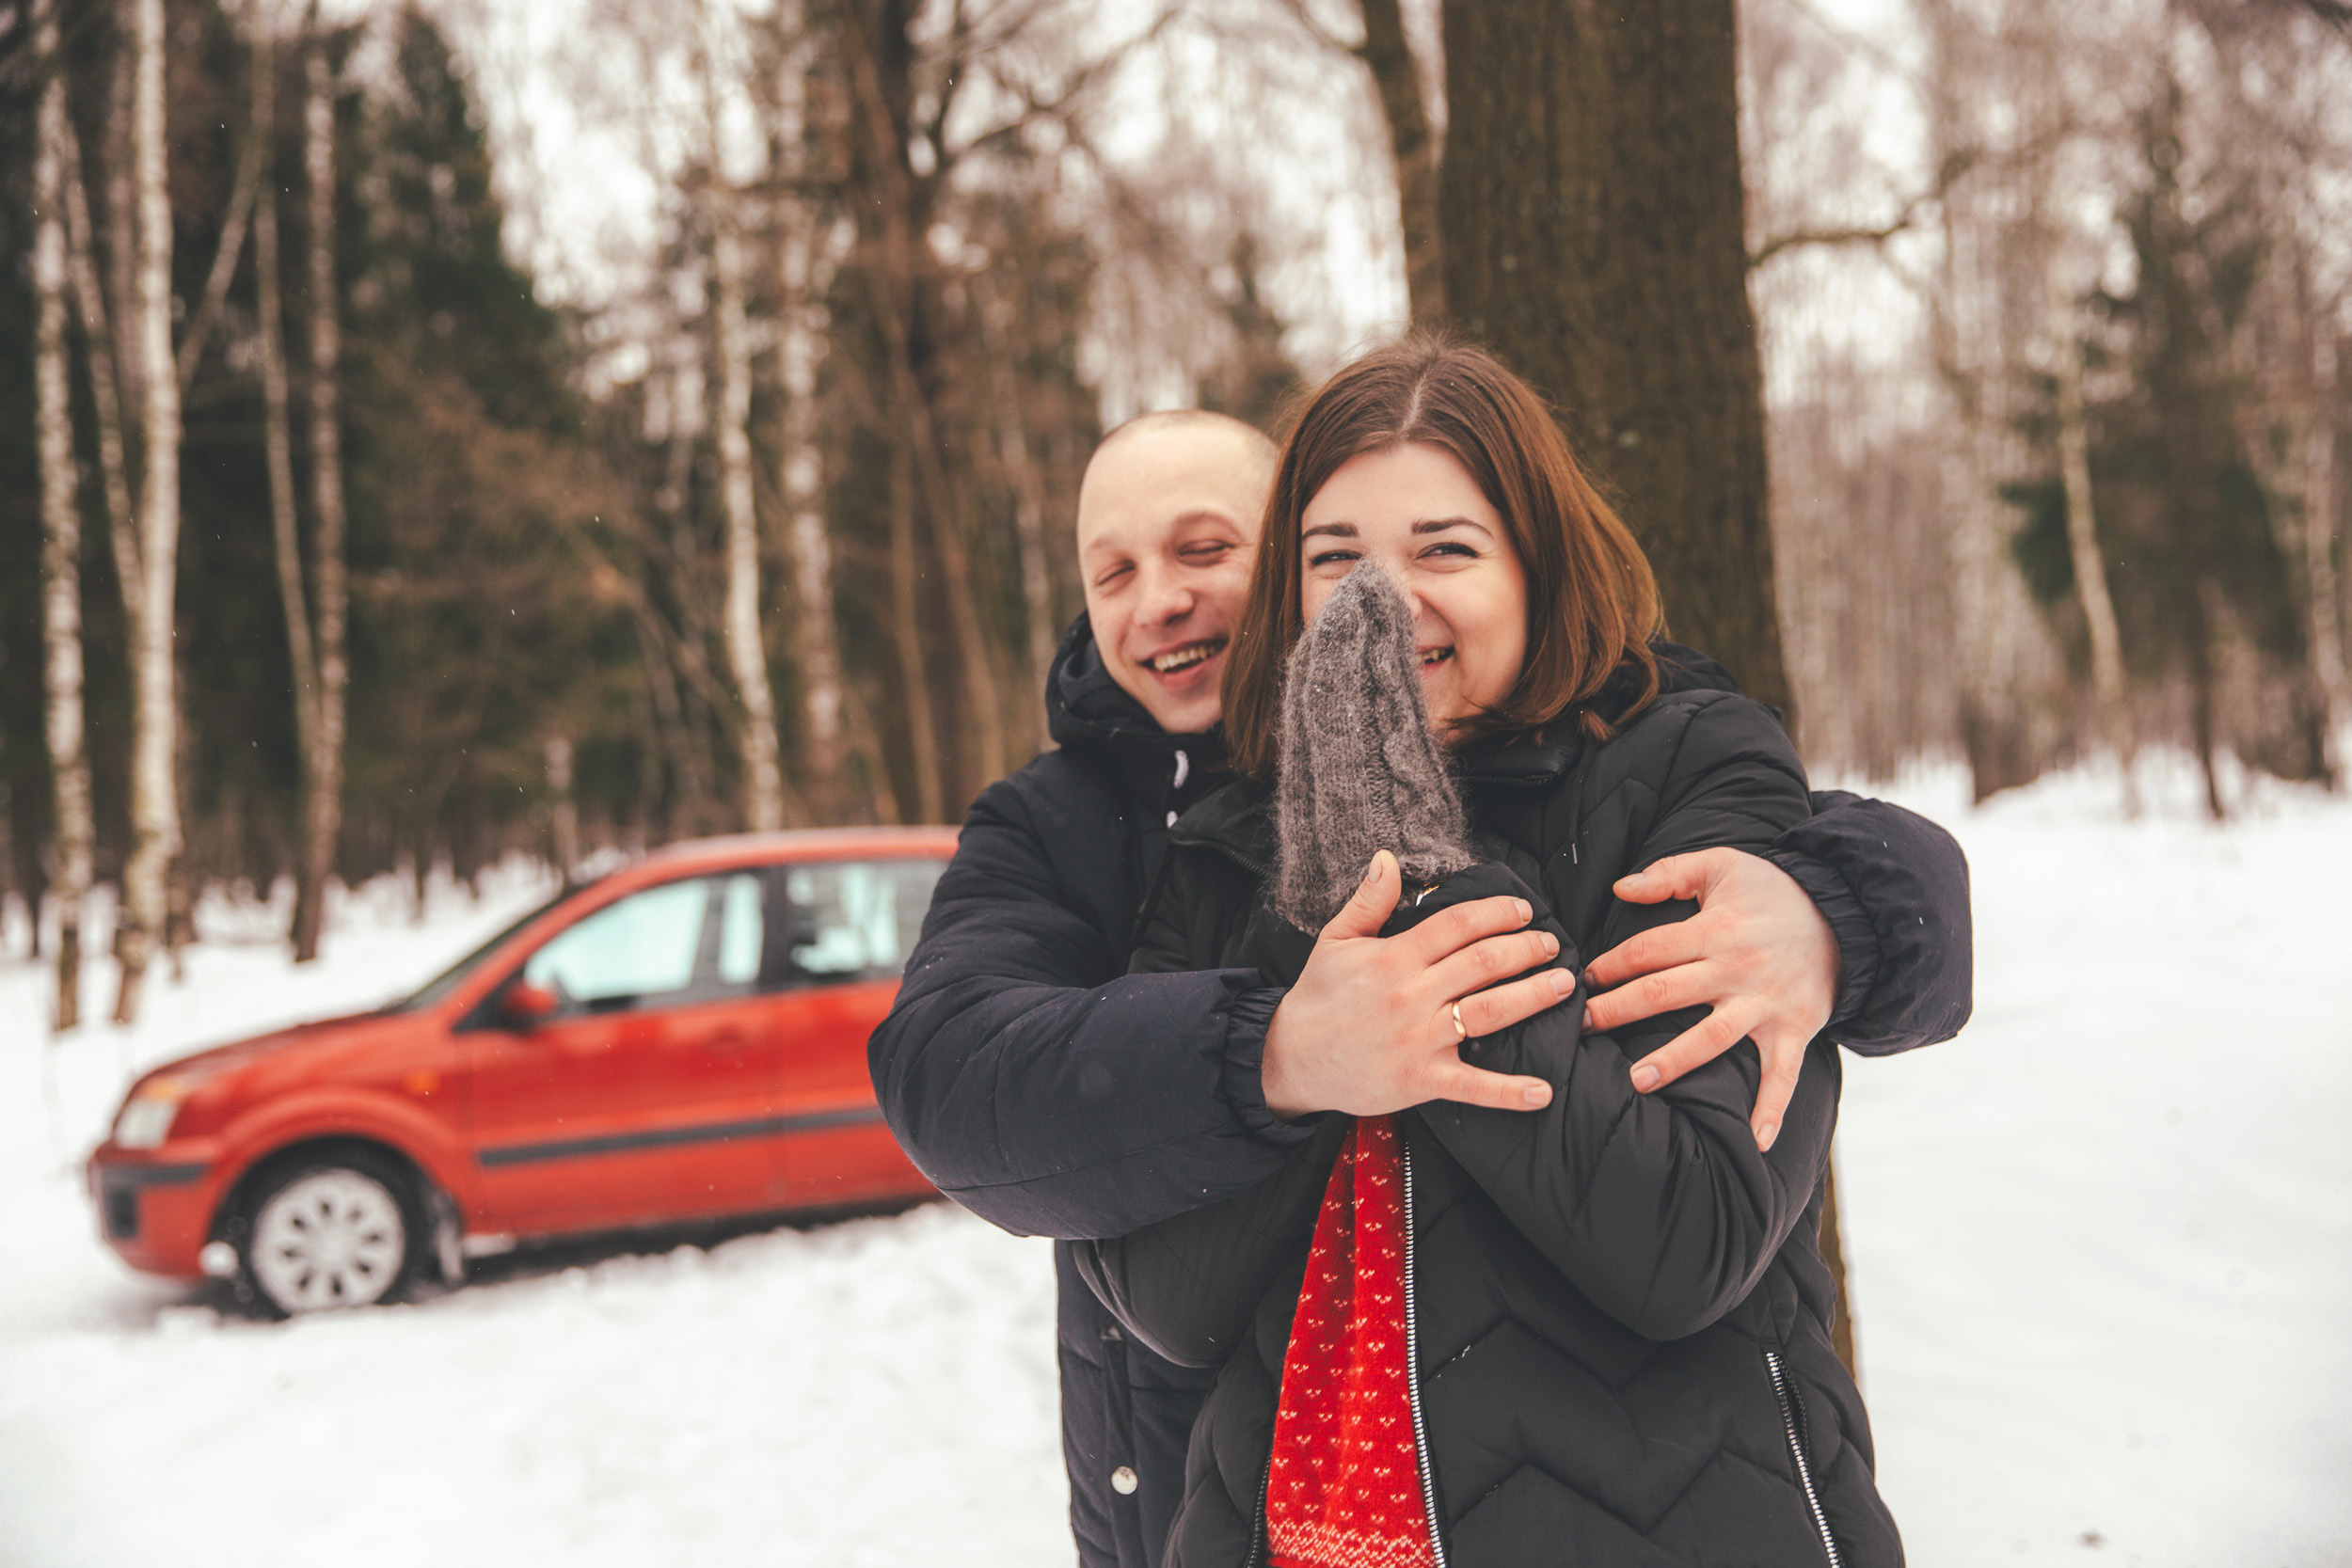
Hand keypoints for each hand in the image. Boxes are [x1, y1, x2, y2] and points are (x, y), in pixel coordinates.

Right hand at [1261, 851, 1572, 1120]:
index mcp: (1394, 957)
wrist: (1290, 1058)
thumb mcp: (1335, 940)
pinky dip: (1509, 1091)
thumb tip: (1388, 858)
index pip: (1458, 924)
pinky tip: (1542, 1090)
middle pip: (1484, 963)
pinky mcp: (1421, 1079)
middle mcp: (1412, 994)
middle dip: (1526, 949)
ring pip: (1490, 1012)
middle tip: (1550, 944)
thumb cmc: (1316, 998)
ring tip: (1563, 984)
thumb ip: (1368, 901)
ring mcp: (1419, 1038)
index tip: (1522, 911)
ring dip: (1533, 996)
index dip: (1497, 913)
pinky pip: (1473, 1085)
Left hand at [1581, 848, 1838, 1151]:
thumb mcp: (1723, 864)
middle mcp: (1736, 969)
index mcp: (1714, 929)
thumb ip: (1669, 872)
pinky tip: (1756, 1142)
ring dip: (1674, 1061)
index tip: (1582, 982)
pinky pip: (1783, 1075)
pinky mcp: (1794, 1030)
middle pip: (1666, 992)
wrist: (1845, 916)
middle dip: (1619, 1011)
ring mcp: (1765, 1004)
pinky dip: (1771, 1109)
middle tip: (1582, 1029)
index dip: (1610, 966)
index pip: (1648, 950)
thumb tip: (1621, 889)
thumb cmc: (1774, 891)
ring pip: (1712, 1037)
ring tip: (1637, 1081)